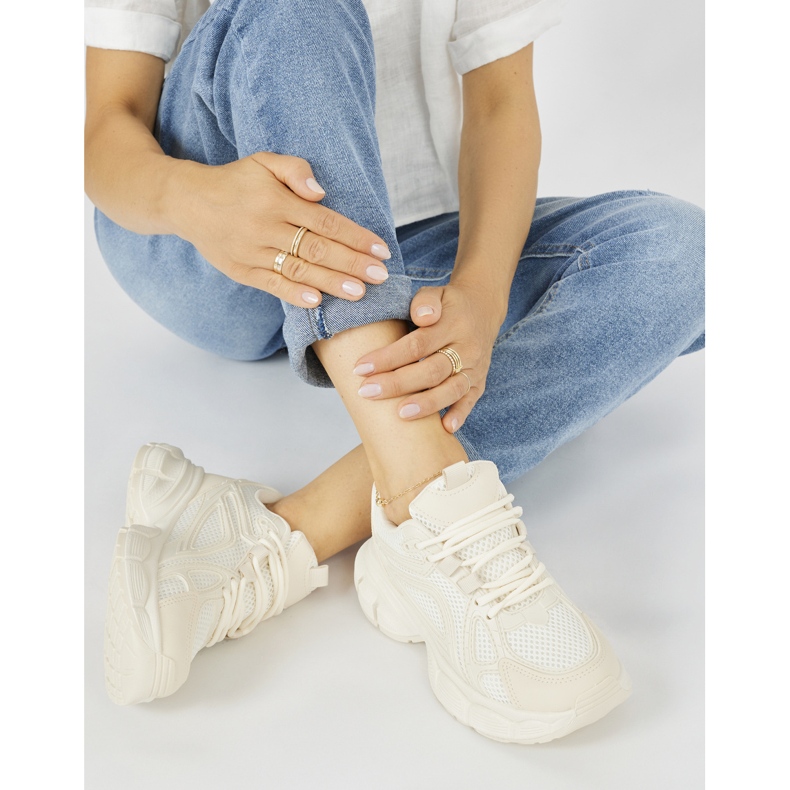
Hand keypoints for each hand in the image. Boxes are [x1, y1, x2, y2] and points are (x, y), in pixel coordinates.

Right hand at [170, 152, 391, 306]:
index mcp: (276, 201)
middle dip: (352, 264)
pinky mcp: (241, 270)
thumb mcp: (264, 161)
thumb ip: (295, 170)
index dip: (356, 237)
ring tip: (359, 293)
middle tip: (380, 276)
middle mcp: (266, 227)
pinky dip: (294, 294)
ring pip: (298, 269)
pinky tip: (317, 302)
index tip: (381, 250)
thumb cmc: (236, 181)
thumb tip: (321, 193)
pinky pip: (271, 284)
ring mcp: (253, 252)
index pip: (326, 222)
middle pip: (317, 248)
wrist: (187, 201)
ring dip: (330, 282)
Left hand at [353, 284, 504, 432]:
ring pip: (452, 389)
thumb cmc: (448, 304)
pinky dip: (459, 415)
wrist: (483, 308)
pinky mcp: (479, 382)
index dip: (389, 357)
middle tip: (367, 392)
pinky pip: (470, 401)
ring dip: (427, 404)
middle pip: (432, 370)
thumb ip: (426, 302)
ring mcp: (475, 367)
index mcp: (453, 324)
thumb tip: (422, 316)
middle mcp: (467, 348)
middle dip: (398, 384)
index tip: (361, 368)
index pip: (418, 344)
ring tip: (400, 414)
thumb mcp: (436, 293)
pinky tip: (444, 428)